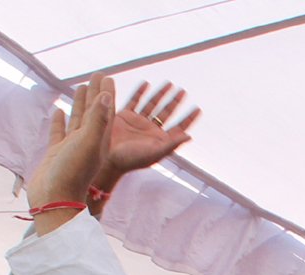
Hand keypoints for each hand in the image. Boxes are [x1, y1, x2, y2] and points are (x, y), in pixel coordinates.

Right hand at [28, 75, 115, 232]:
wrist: (54, 200)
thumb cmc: (73, 173)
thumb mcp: (88, 143)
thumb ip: (98, 121)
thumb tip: (107, 97)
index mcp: (98, 140)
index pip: (105, 111)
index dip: (106, 93)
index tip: (108, 76)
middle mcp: (87, 143)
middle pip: (92, 112)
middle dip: (95, 94)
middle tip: (97, 74)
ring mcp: (71, 148)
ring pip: (77, 121)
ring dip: (79, 104)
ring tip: (80, 87)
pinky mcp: (56, 154)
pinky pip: (58, 133)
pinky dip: (59, 121)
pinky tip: (58, 110)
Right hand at [90, 81, 200, 212]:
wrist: (106, 158)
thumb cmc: (131, 160)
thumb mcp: (154, 153)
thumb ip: (171, 144)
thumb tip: (189, 136)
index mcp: (160, 140)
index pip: (178, 127)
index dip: (188, 119)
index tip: (198, 108)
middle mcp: (150, 130)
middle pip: (166, 113)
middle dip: (175, 102)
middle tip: (183, 91)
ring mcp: (138, 122)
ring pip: (152, 104)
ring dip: (161, 94)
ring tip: (170, 83)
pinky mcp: (124, 116)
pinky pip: (134, 101)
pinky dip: (140, 92)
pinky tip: (146, 83)